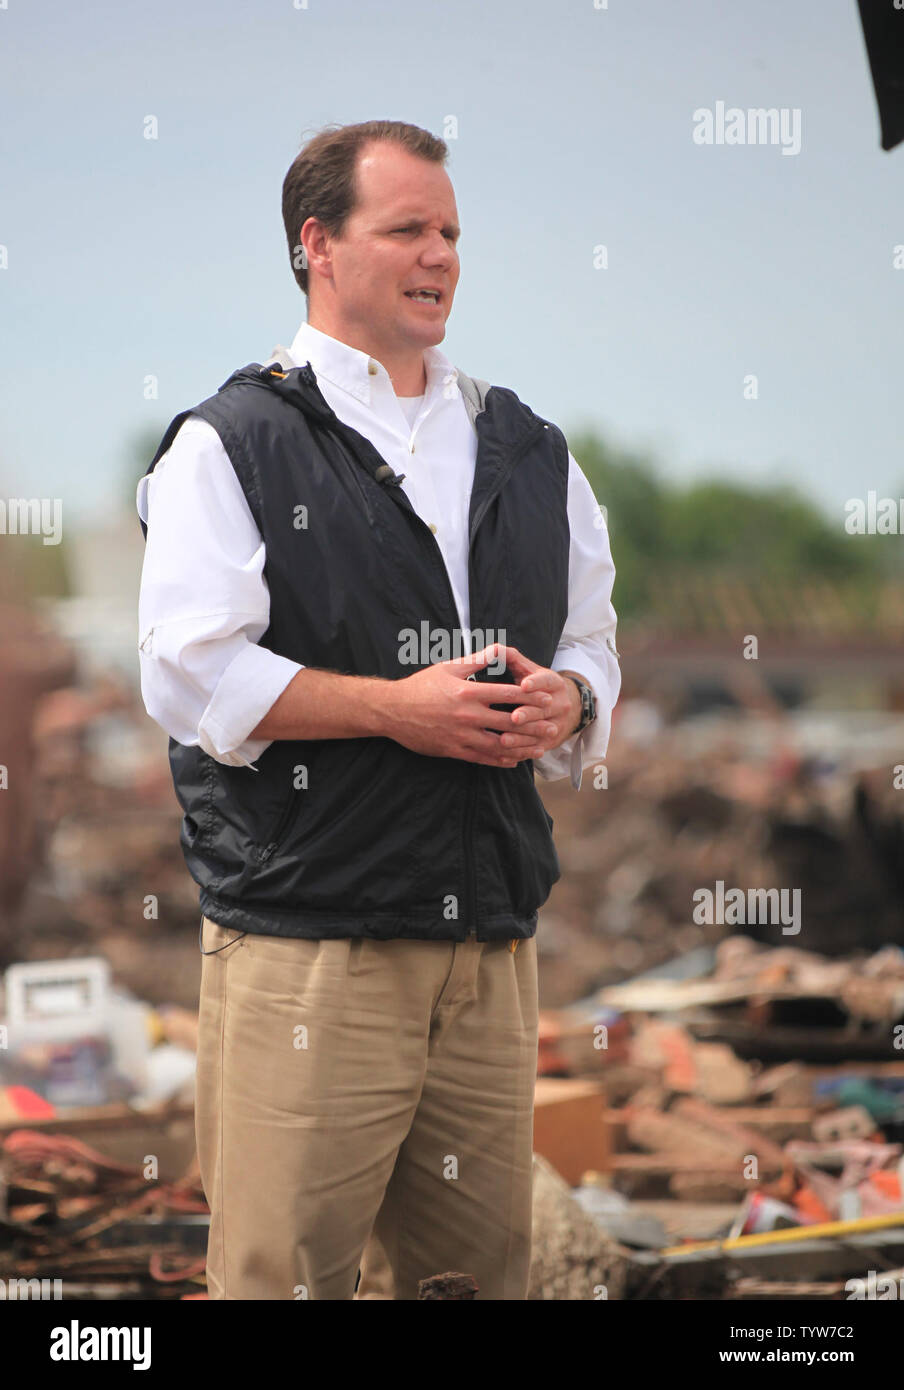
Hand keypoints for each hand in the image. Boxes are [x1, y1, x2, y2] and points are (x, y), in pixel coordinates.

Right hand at [387, 644, 560, 766]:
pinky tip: (514, 760)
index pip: (508, 695)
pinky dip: (500, 760)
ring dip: (523, 747)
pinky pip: (482, 759)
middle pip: (510, 722)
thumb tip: (499, 648)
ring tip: (540, 748)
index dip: (531, 697)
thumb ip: (477, 660)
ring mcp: (461, 736)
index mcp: (468, 693)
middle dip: (535, 725)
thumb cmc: (421, 686)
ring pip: (500, 745)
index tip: (547, 699)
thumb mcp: (448, 667)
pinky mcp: (454, 750)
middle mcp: (468, 716)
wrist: (392, 711)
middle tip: (553, 726)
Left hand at [496, 647, 583, 758]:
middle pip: (544, 709)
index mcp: (553, 683)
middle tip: (513, 717)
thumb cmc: (534, 685)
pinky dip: (523, 752)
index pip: (546, 681)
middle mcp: (559, 703)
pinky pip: (537, 748)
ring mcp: (557, 723)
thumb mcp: (527, 669)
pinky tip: (507, 755)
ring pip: (541, 731)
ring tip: (504, 740)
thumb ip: (511, 658)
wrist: (563, 707)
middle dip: (528, 714)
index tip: (524, 685)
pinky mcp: (551, 742)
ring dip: (523, 737)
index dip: (536, 683)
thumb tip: (494, 648)